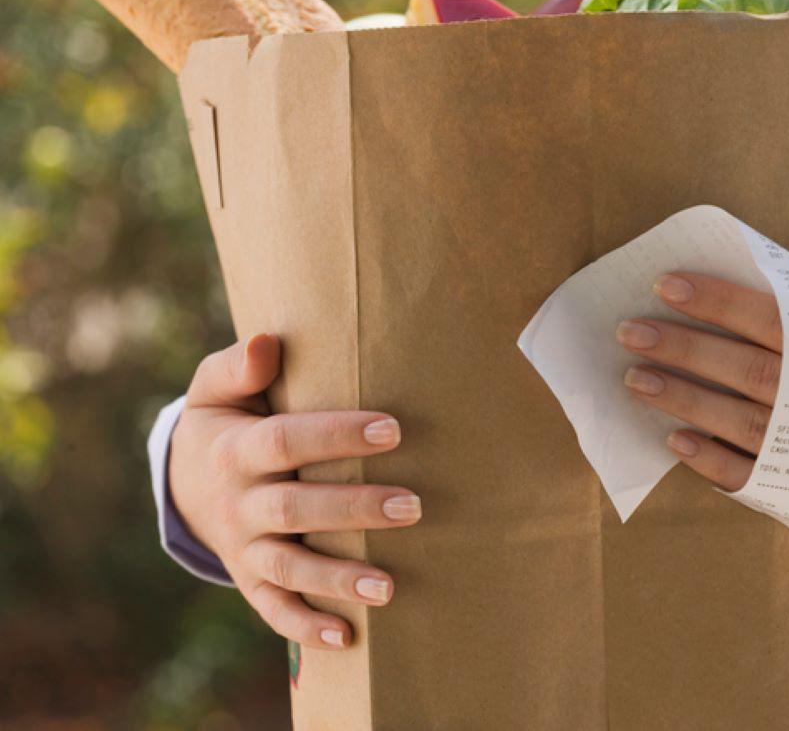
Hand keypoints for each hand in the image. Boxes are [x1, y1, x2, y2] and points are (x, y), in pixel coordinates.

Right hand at [169, 334, 419, 648]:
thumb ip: (239, 366)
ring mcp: (243, 546)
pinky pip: (274, 608)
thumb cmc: (224, 421)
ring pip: (289, 567)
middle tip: (414, 506)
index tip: (392, 429)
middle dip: (354, 509)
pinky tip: (346, 637)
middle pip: (296, 508)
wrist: (184, 481)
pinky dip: (305, 627)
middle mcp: (239, 503)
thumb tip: (267, 342)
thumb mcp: (216, 389)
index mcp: (236, 450)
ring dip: (337, 579)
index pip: (287, 441)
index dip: (337, 435)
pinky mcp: (250, 577)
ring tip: (388, 588)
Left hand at [616, 257, 788, 575]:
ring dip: (683, 400)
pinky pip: (746, 476)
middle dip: (684, 348)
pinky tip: (674, 441)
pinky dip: (709, 460)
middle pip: (744, 369)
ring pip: (737, 421)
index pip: (768, 318)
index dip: (717, 301)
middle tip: (630, 331)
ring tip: (634, 380)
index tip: (666, 285)